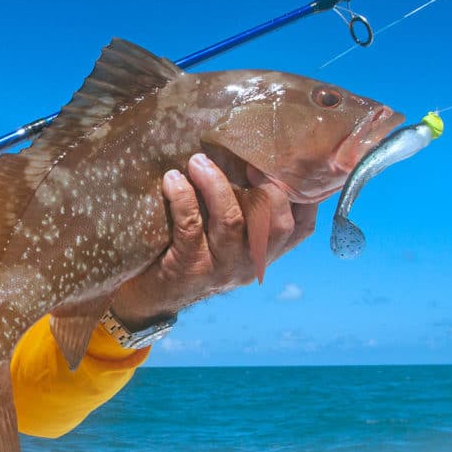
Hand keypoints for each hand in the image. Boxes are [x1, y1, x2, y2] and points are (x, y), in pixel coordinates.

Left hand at [110, 153, 316, 325]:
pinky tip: (173, 180)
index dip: (304, 195)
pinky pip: (190, 227)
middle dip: (264, 185)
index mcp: (262, 254)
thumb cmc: (184, 254)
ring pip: (232, 221)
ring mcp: (220, 268)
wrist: (147, 297)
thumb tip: (247, 155)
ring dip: (216, 185)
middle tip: (243, 154)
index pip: (301, 228)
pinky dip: (183, 198)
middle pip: (276, 223)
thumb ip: (240, 210)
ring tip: (198, 161)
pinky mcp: (189, 268)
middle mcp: (249, 264)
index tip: (287, 160)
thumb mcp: (220, 239)